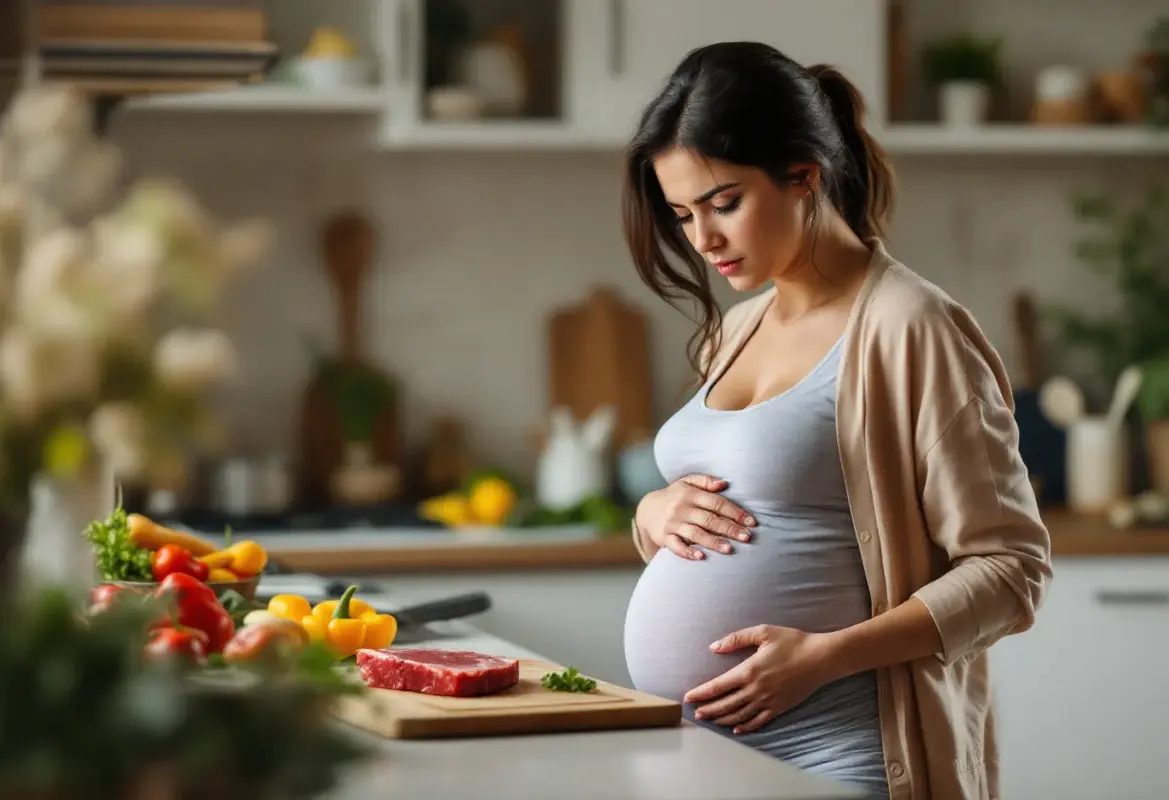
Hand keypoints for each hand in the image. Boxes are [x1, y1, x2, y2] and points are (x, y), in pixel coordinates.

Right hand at [635, 474, 756, 559]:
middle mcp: (681, 508)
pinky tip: (700, 556)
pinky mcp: (664, 537)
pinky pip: (676, 545)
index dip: (735, 512)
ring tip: (730, 549)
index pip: (716, 503)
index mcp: (690, 494)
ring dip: (713, 542)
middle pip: (709, 519)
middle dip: (729, 528)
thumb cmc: (674, 496)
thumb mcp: (686, 483)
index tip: (751, 522)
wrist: (646, 510)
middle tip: (747, 537)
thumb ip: (705, 481)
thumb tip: (724, 483)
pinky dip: (687, 551)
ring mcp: (672, 523)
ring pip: (695, 533)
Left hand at [683, 624, 837, 733]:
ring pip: (739, 715)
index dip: (701, 693)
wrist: (821, 658)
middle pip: (725, 704)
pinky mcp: (779, 708)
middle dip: (708, 709)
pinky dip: (745, 726)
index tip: (688, 697)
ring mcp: (768, 701)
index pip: (718, 686)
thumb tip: (714, 647)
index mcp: (749, 671)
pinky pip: (758, 721)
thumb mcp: (763, 632)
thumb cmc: (792, 642)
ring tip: (710, 720)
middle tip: (695, 712)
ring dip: (722, 719)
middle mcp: (756, 690)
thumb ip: (736, 639)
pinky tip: (736, 729)